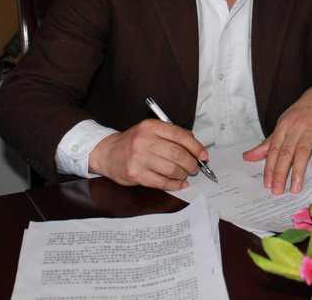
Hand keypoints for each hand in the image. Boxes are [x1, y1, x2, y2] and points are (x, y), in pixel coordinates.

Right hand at [88, 119, 208, 190]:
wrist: (108, 153)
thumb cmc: (134, 142)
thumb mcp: (150, 131)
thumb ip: (171, 136)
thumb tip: (195, 148)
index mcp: (151, 126)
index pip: (180, 135)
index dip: (196, 147)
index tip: (203, 155)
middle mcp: (144, 140)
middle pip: (177, 154)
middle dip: (191, 163)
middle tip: (194, 167)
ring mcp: (138, 158)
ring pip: (171, 169)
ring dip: (183, 174)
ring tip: (184, 174)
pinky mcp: (135, 174)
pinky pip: (161, 182)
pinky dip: (174, 185)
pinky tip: (179, 184)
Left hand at [242, 83, 311, 194]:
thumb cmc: (300, 114)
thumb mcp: (282, 126)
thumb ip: (267, 145)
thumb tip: (248, 157)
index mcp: (282, 128)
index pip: (273, 151)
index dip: (270, 168)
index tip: (267, 184)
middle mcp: (295, 128)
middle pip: (286, 153)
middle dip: (281, 173)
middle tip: (278, 190)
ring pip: (303, 151)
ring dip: (299, 170)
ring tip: (296, 187)